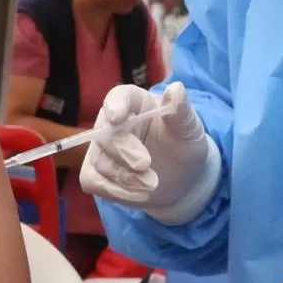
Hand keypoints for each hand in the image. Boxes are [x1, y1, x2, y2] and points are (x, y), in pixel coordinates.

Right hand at [79, 83, 220, 223]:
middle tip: (145, 165)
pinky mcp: (95, 172)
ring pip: (99, 162)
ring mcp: (101, 148)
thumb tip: (176, 88)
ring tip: (151, 184)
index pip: (118, 97)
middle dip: (124, 152)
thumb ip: (181, 111)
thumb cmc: (183, 145)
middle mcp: (111, 122)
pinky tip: (138, 194)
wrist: (181, 178)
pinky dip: (115, 191)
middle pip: (104, 134)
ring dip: (126, 177)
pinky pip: (93, 181)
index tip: (117, 118)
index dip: (115, 105)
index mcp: (135, 102)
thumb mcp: (189, 129)